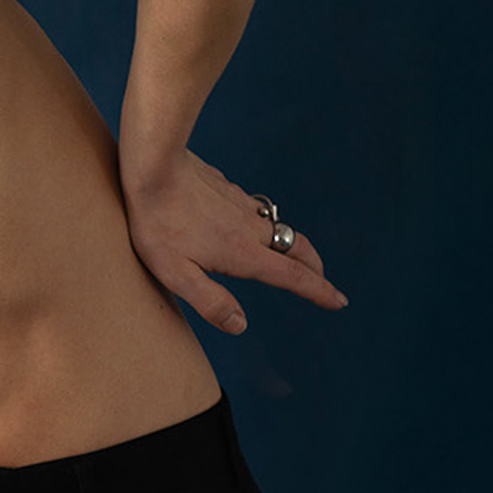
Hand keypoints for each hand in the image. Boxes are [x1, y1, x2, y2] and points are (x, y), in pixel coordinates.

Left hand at [121, 149, 348, 335]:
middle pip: (297, 249)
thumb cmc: (158, 223)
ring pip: (279, 227)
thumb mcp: (176, 274)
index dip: (318, 291)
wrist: (153, 167)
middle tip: (323, 281)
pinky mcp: (229, 189)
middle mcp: (250, 228)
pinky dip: (268, 224)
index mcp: (243, 253)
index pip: (292, 276)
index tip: (338, 301)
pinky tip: (253, 226)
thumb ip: (210, 302)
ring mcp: (241, 205)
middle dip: (314, 268)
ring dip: (293, 246)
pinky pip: (257, 211)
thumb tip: (240, 326)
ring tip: (293, 258)